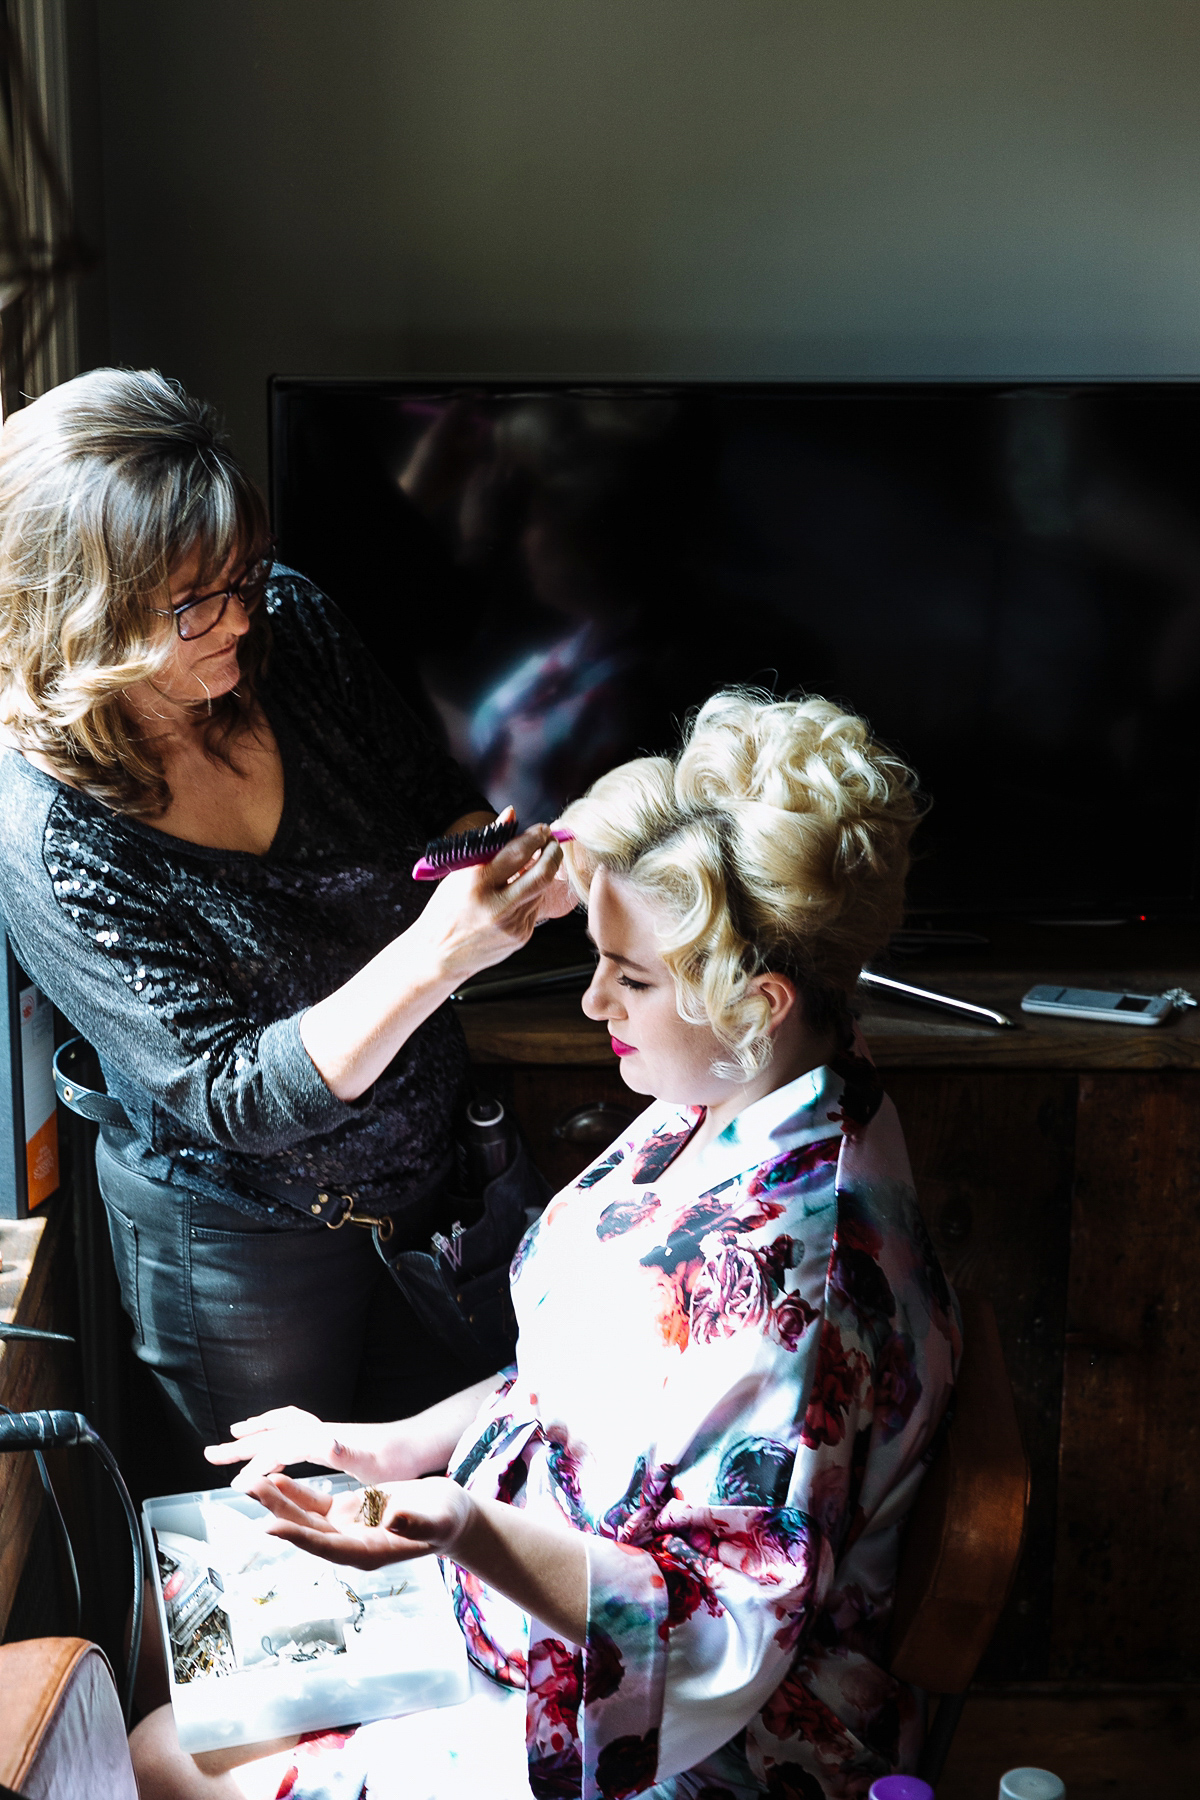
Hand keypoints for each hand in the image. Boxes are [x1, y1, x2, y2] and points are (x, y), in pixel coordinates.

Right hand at [204, 1408, 413, 1489]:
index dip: (256, 1466)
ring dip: (256, 1433)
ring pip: (281, 1428)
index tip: (235, 1484)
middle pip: (272, 1434)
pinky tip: (274, 1450)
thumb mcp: (371, 1461)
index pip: (278, 1450)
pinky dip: (275, 1436)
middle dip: (240, 1445)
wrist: (416, 1444)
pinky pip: (293, 1433)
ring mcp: (324, 1433)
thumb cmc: (396, 1459)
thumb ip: (346, 1452)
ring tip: (234, 1436)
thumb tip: (323, 1439)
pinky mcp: (330, 1438)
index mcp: (322, 1441)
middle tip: (210, 1453)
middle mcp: (319, 1432)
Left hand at [246, 1472, 472, 1569]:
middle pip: (305, 1530)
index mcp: (367, 1552)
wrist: (447, 1515)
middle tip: (249, 1489)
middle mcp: (348, 1544)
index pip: (325, 1546)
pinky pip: (314, 1504)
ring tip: (251, 1481)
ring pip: (304, 1516)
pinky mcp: (345, 1512)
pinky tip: (276, 1479)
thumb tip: (392, 1521)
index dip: (297, 1536)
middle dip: (277, 1511)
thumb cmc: (445, 1520)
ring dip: (278, 1500)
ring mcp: (344, 1528)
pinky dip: (295, 1492)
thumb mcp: (436, 1520)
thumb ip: (415, 1523)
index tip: (270, 1526)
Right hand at [412, 815, 565, 984]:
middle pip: (542, 873)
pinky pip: (534, 907)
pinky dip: (530, 896)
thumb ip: (488, 844)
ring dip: (539, 874)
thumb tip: (511, 813)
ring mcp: (512, 924)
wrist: (438, 955)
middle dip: (554, 853)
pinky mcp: (520, 936)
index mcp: (476, 883)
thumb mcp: (459, 873)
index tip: (542, 829)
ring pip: (540, 889)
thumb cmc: (447, 908)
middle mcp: (497, 905)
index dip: (535, 837)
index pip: (517, 852)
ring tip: (527, 868)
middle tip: (553, 842)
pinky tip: (514, 896)